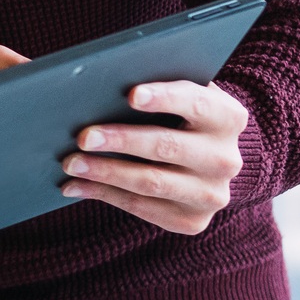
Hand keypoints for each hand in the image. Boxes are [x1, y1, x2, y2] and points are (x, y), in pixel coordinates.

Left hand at [61, 81, 247, 233]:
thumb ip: (155, 83)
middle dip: (120, 140)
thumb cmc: (178, 115)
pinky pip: (141, 207)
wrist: (206, 161)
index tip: (131, 95)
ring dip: (104, 172)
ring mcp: (211, 194)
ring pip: (150, 182)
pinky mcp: (192, 221)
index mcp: (228, 117)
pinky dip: (103, 194)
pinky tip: (75, 185)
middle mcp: (226, 159)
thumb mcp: (180, 96)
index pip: (196, 103)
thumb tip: (101, 79)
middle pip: (167, 147)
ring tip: (70, 163)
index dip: (164, 98)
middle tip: (82, 137)